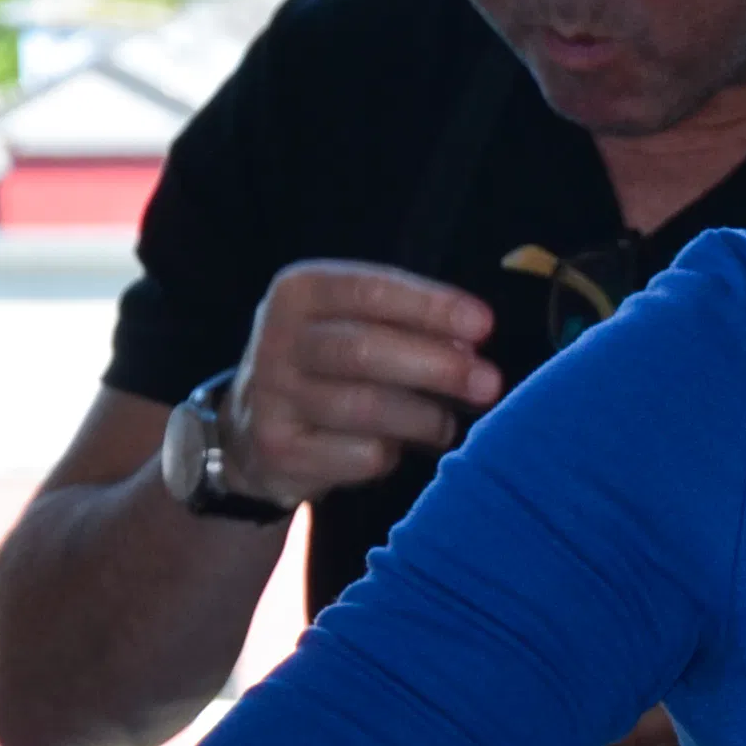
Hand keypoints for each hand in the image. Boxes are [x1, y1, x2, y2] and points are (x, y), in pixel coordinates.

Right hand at [225, 259, 503, 507]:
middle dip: (438, 367)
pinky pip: (358, 455)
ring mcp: (272, 396)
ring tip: (447, 424)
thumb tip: (473, 343)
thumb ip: (408, 324)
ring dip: (424, 418)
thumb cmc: (332, 368)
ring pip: (365, 407)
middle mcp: (277, 338)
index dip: (431, 307)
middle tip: (489, 383)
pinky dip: (392, 455)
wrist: (255, 433)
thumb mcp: (355, 325)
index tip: (485, 326)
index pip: (370, 290)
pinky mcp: (279, 449)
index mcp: (299, 292)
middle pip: (365, 350)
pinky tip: (398, 449)